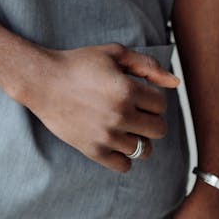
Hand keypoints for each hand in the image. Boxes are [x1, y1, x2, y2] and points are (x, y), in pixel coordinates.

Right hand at [21, 43, 178, 172]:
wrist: (42, 81)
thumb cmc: (79, 63)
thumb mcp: (114, 53)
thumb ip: (147, 65)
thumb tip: (176, 83)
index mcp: (127, 90)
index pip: (161, 104)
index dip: (151, 97)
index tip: (136, 93)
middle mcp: (120, 115)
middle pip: (159, 129)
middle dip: (150, 118)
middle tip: (134, 110)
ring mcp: (107, 136)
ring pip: (144, 149)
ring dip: (138, 137)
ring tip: (124, 125)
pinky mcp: (93, 150)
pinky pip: (124, 165)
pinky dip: (124, 156)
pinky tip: (114, 140)